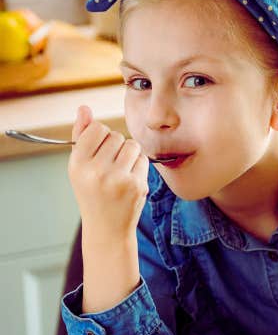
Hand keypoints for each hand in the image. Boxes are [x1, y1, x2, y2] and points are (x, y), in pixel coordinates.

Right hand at [67, 105, 149, 239]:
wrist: (107, 227)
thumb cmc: (91, 192)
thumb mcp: (78, 165)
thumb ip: (81, 135)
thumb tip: (84, 108)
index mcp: (78, 164)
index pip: (97, 129)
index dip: (101, 136)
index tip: (99, 149)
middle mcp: (97, 171)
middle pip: (116, 136)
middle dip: (115, 146)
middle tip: (109, 165)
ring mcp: (119, 178)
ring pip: (132, 144)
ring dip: (129, 153)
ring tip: (120, 169)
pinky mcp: (137, 185)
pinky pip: (143, 158)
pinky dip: (139, 165)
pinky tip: (130, 179)